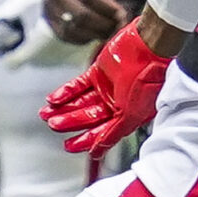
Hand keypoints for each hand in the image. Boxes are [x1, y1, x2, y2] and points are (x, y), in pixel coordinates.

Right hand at [41, 0, 126, 46]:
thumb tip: (119, 16)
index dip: (107, 8)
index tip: (121, 14)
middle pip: (81, 15)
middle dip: (104, 24)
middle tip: (118, 25)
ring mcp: (50, 8)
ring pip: (74, 28)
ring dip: (97, 33)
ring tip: (111, 31)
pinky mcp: (51, 22)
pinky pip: (68, 35)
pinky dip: (86, 38)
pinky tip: (98, 34)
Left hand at [42, 22, 168, 154]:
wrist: (149, 49)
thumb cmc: (150, 80)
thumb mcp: (133, 114)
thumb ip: (115, 131)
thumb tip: (101, 147)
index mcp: (129, 115)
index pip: (104, 132)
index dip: (88, 141)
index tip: (72, 146)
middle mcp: (118, 103)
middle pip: (89, 117)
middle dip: (70, 123)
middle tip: (55, 126)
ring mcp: (107, 87)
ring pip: (81, 102)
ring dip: (64, 109)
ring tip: (46, 115)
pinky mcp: (99, 72)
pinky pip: (78, 85)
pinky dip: (65, 92)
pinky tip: (53, 99)